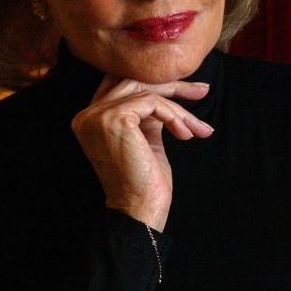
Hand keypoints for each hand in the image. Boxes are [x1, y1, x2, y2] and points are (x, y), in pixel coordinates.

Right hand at [71, 76, 212, 230]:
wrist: (138, 209)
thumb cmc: (144, 181)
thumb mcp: (145, 138)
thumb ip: (146, 114)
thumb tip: (168, 91)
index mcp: (89, 119)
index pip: (122, 84)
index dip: (156, 83)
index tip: (189, 89)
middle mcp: (87, 115)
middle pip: (133, 81)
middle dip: (172, 85)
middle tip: (203, 90)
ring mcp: (97, 116)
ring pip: (146, 91)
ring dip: (178, 108)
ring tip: (197, 128)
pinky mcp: (114, 119)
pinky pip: (152, 103)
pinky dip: (174, 116)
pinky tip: (185, 134)